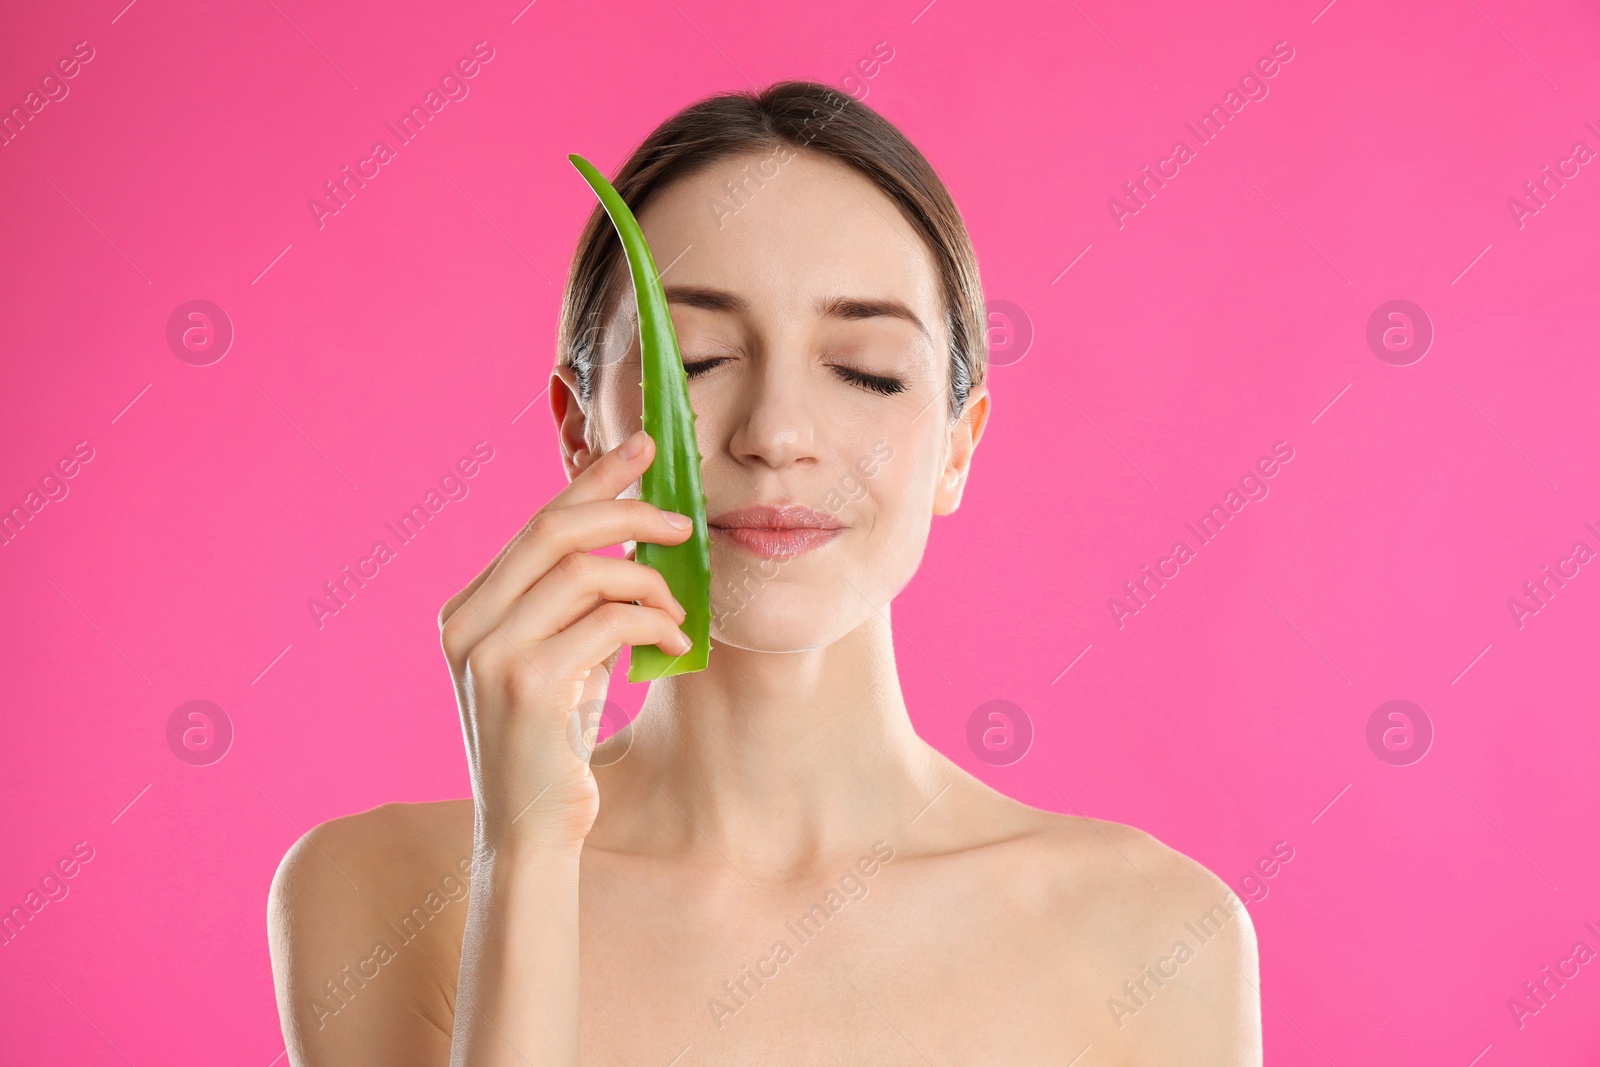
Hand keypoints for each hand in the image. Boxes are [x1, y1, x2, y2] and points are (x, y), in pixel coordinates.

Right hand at [438, 429, 692, 852]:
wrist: (529, 833)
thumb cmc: (550, 745)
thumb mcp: (554, 658)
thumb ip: (567, 602)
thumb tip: (627, 533)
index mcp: (466, 610)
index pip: (536, 523)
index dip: (592, 479)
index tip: (642, 449)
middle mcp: (465, 623)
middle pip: (554, 529)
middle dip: (627, 511)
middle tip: (682, 521)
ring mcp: (489, 653)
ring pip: (585, 572)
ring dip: (649, 582)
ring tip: (678, 612)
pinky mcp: (525, 684)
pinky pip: (606, 620)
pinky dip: (651, 620)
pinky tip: (673, 642)